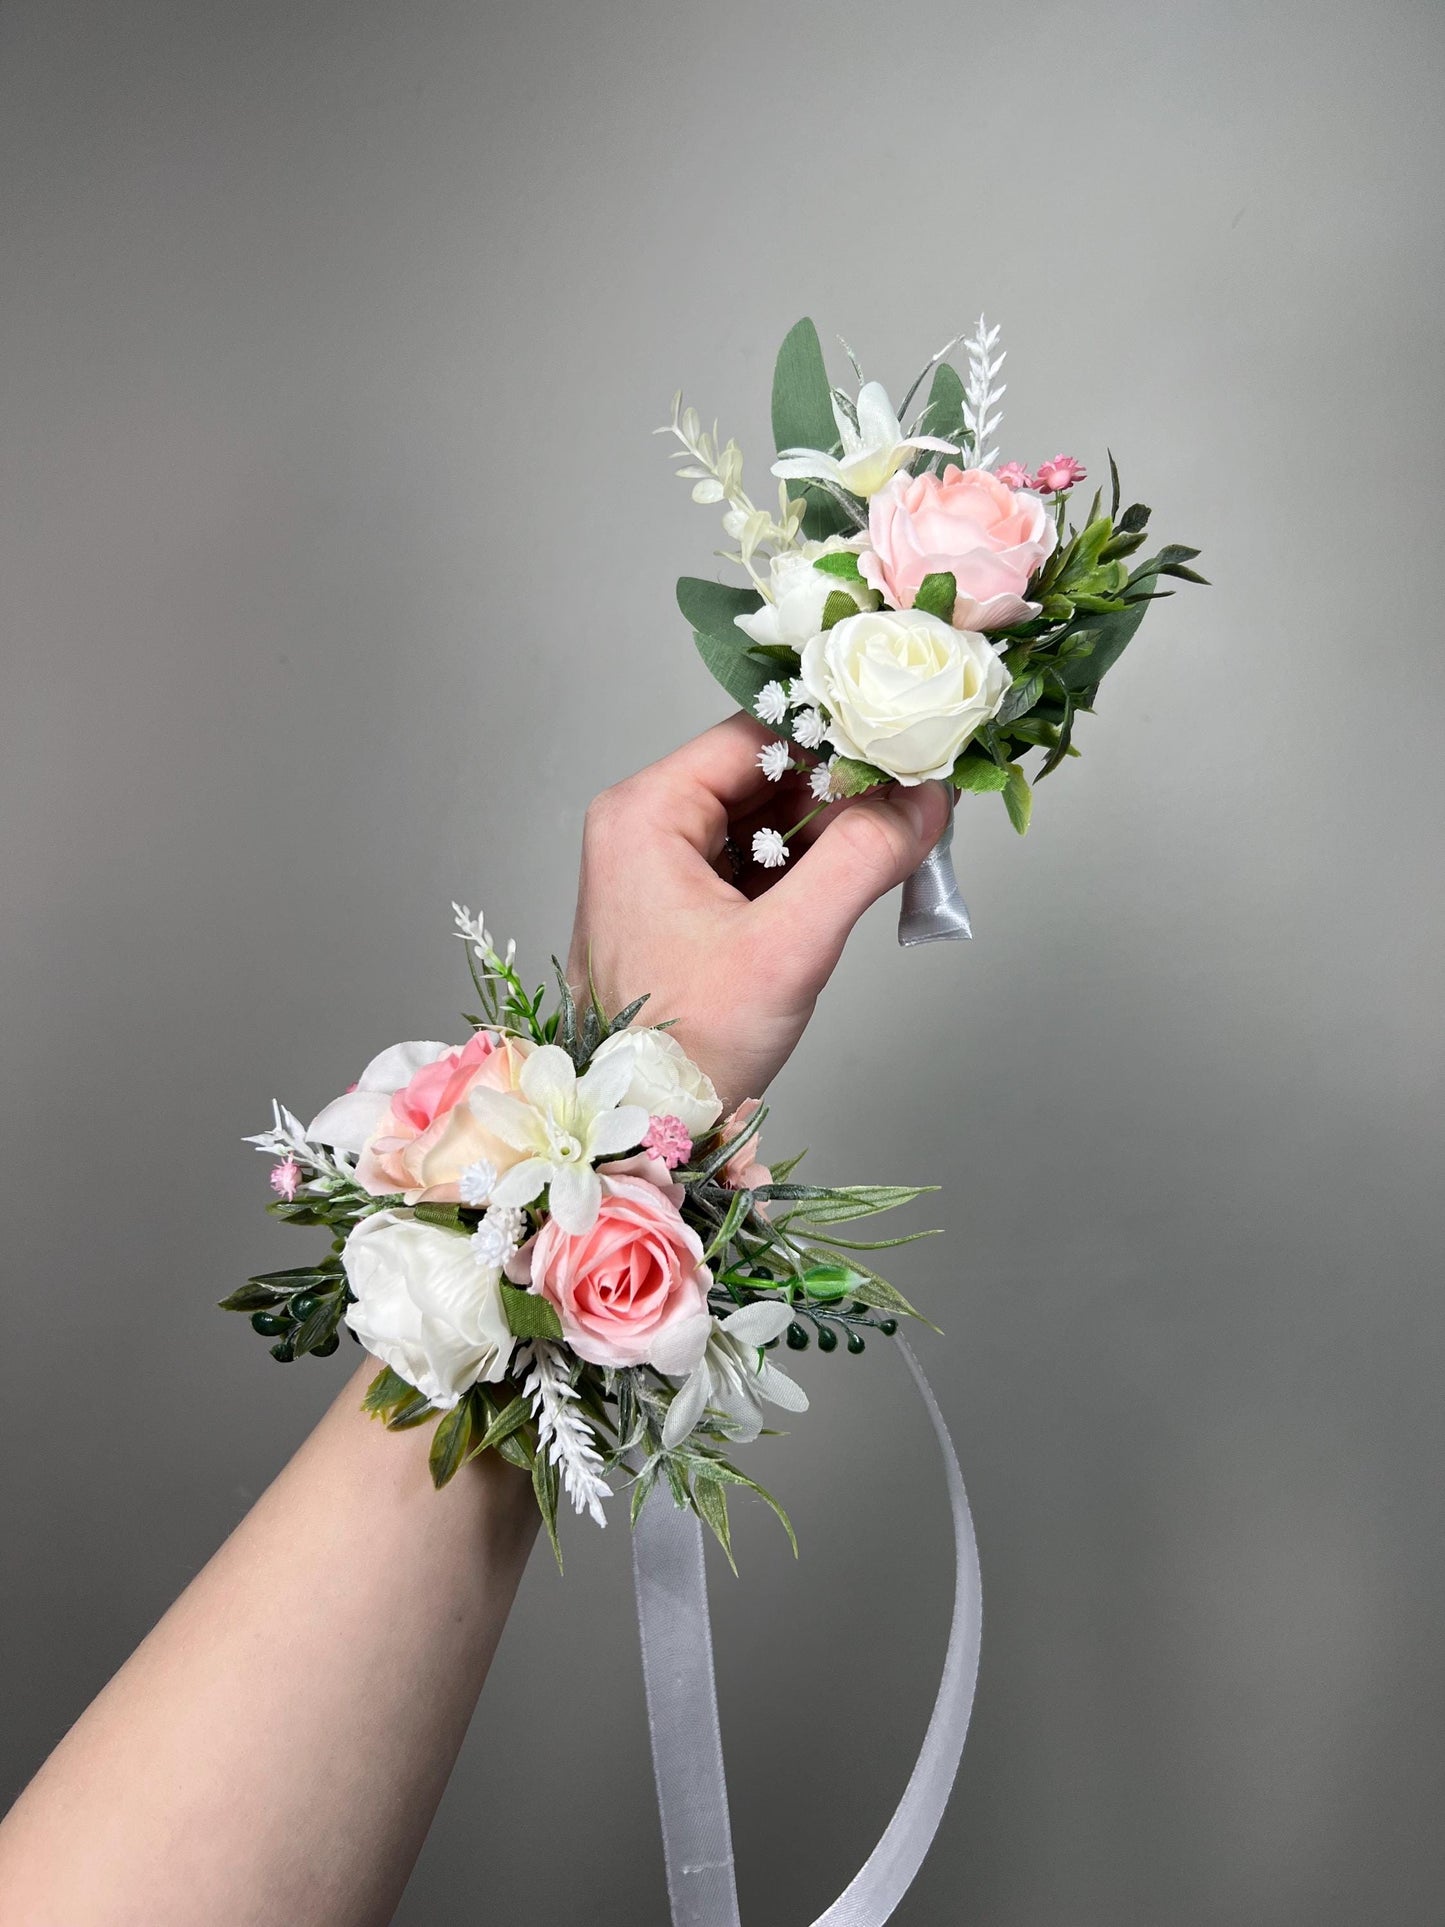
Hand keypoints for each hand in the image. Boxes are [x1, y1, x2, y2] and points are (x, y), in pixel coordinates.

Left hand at [567, 713, 950, 1109]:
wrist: (637, 1133)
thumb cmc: (686, 1048)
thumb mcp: (787, 947)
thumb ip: (862, 860)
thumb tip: (927, 799)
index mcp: (645, 813)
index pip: (756, 734)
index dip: (837, 736)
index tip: (908, 746)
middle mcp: (643, 828)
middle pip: (762, 773)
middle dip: (842, 788)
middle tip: (918, 798)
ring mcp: (659, 869)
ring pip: (764, 820)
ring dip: (831, 831)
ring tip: (901, 838)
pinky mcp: (681, 910)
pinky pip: (755, 864)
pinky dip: (808, 869)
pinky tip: (860, 877)